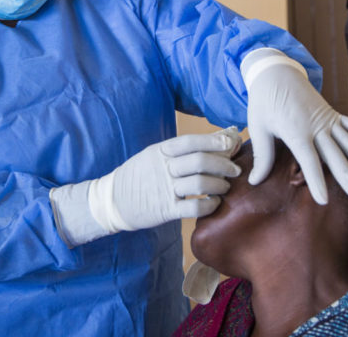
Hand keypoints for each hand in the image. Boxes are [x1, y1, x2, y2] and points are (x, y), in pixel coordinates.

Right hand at [93, 127, 241, 231]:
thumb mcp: (156, 155)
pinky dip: (209, 205)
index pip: (190, 141)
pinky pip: (193, 208)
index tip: (231, 143)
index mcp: (161, 151)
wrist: (112, 200)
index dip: (213, 141)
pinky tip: (214, 203)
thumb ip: (185, 148)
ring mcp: (164, 189)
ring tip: (226, 187)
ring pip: (200, 183)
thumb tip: (221, 135)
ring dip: (219, 185)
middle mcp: (163, 168)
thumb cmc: (140, 174)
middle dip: (223, 165)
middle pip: (200, 161)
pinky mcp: (165, 210)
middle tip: (235, 170)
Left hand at [241, 48, 347, 203]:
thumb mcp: (258, 127)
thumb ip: (262, 155)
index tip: (323, 200)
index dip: (316, 181)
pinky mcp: (331, 114)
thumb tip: (254, 181)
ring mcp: (326, 119)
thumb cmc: (264, 101)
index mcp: (296, 131)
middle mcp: (315, 126)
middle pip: (335, 155)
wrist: (275, 72)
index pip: (309, 161)